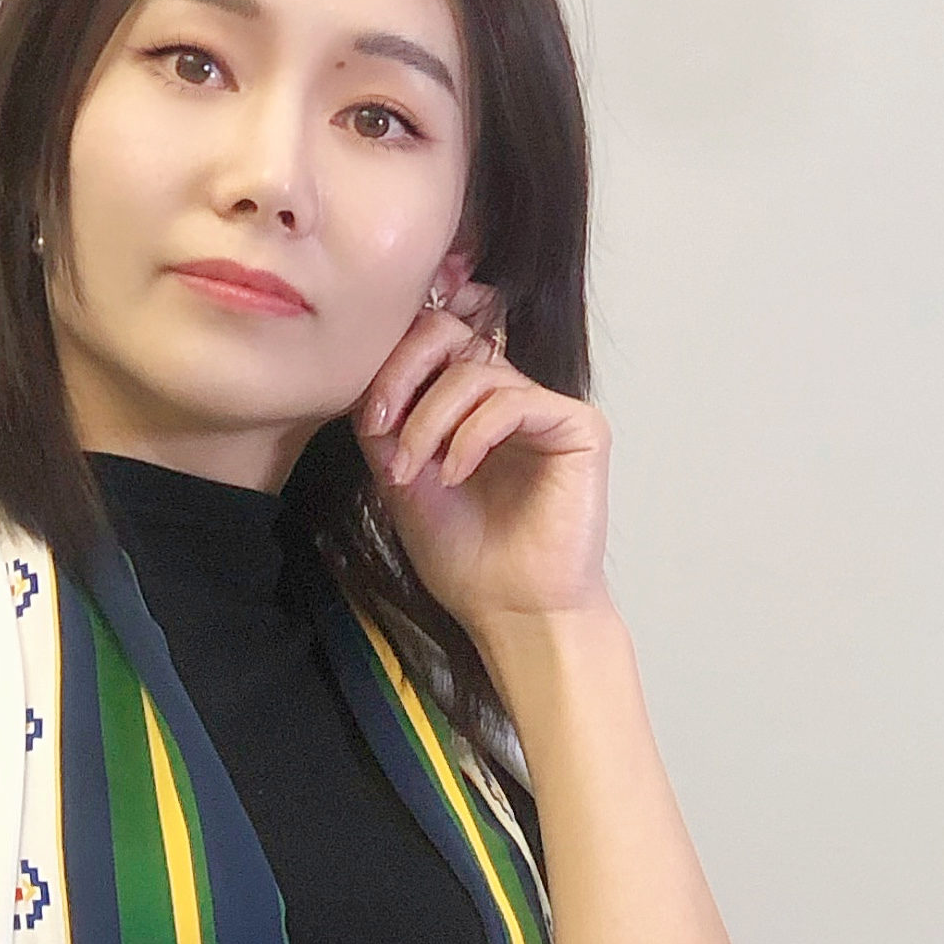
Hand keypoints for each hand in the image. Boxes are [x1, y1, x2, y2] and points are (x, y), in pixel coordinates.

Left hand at [352, 253, 612, 650]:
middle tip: (382, 421)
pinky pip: (514, 401)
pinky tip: (455, 475)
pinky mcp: (579, 427)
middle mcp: (508, 398)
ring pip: (474, 372)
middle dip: (405, 370)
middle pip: (451, 332)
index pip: (429, 346)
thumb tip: (365, 380)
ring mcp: (544, 410)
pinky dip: (472, 435)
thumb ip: (387, 428)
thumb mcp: (403, 483)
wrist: (512, 611)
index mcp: (468, 407)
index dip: (391, 366)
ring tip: (416, 474)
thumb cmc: (467, 560)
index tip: (368, 419)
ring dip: (430, 420)